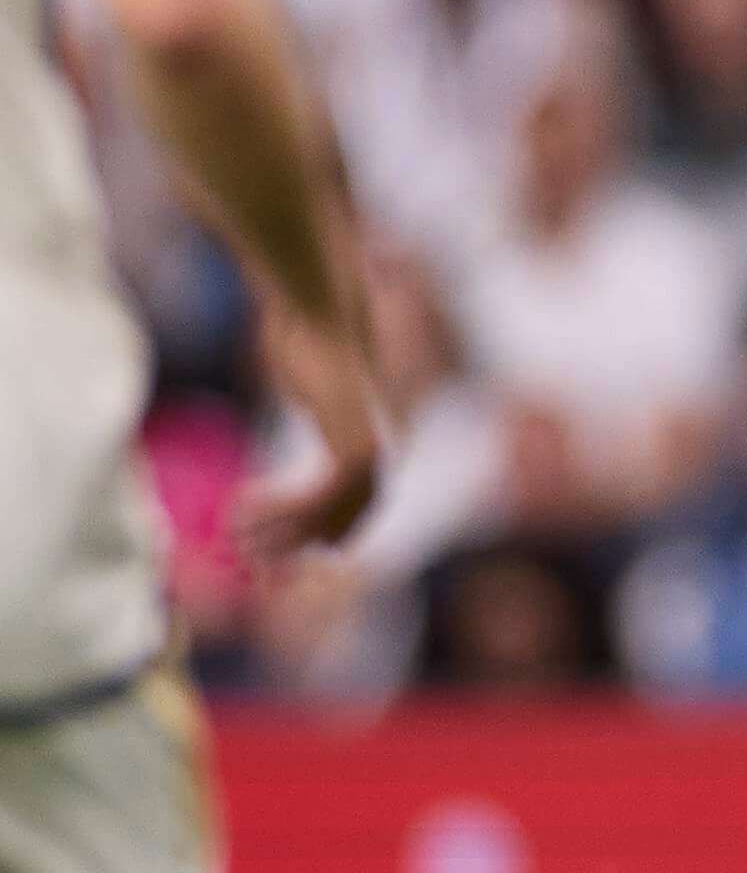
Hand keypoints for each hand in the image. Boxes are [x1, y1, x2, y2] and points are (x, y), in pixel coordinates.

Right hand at [236, 300, 389, 561]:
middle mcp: (382, 452)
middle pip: (346, 519)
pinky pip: (316, 497)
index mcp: (377, 441)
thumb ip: (314, 397)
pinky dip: (282, 509)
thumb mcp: (312, 378)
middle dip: (300, 543)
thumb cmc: (309, 337)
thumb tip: (304, 388)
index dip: (325, 530)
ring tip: (239, 541)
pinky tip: (243, 508)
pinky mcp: (353, 449)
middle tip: (257, 562)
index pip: (359, 506)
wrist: (319, 309)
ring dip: (281, 532)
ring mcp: (372, 452)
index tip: (293, 548)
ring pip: (327, 514)